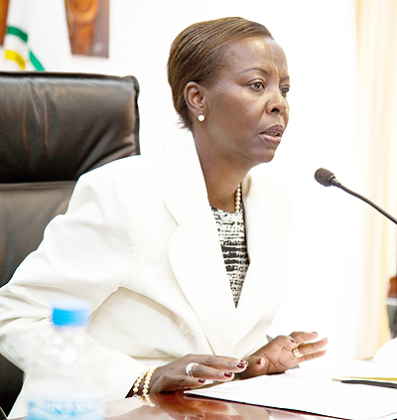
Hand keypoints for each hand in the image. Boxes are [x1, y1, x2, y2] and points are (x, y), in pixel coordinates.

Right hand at [130, 353, 247, 394]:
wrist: (150, 382)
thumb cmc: (175, 379)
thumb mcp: (192, 376)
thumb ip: (208, 378)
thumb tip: (227, 380)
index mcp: (196, 360)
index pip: (215, 359)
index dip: (229, 360)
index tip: (243, 363)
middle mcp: (189, 362)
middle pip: (211, 361)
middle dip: (226, 364)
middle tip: (240, 366)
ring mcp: (179, 369)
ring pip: (199, 370)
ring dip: (214, 373)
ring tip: (227, 376)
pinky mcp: (169, 379)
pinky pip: (182, 380)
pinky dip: (191, 381)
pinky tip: (201, 383)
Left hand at [237, 332, 327, 378]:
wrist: (252, 371)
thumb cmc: (250, 367)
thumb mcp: (249, 366)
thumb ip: (255, 364)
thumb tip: (260, 361)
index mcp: (270, 347)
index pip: (280, 340)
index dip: (286, 339)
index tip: (292, 342)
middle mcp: (281, 348)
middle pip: (294, 338)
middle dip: (304, 335)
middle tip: (314, 334)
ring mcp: (287, 353)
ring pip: (302, 346)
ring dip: (314, 343)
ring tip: (325, 340)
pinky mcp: (291, 360)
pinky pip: (305, 356)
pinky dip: (314, 354)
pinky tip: (323, 351)